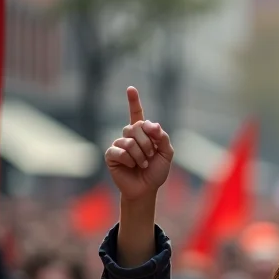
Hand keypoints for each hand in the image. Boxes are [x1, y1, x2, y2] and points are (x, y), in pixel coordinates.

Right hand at [105, 86, 173, 202]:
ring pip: (129, 140)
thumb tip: (150, 124)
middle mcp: (129, 136)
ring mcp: (119, 145)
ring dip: (140, 154)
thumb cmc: (156, 172)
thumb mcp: (166, 154)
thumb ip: (162, 137)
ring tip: (142, 164)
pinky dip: (130, 160)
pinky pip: (120, 151)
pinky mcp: (111, 155)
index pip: (137, 114)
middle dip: (147, 143)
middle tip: (150, 156)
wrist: (146, 189)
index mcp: (143, 134)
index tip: (130, 89)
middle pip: (136, 127)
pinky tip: (131, 166)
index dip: (133, 102)